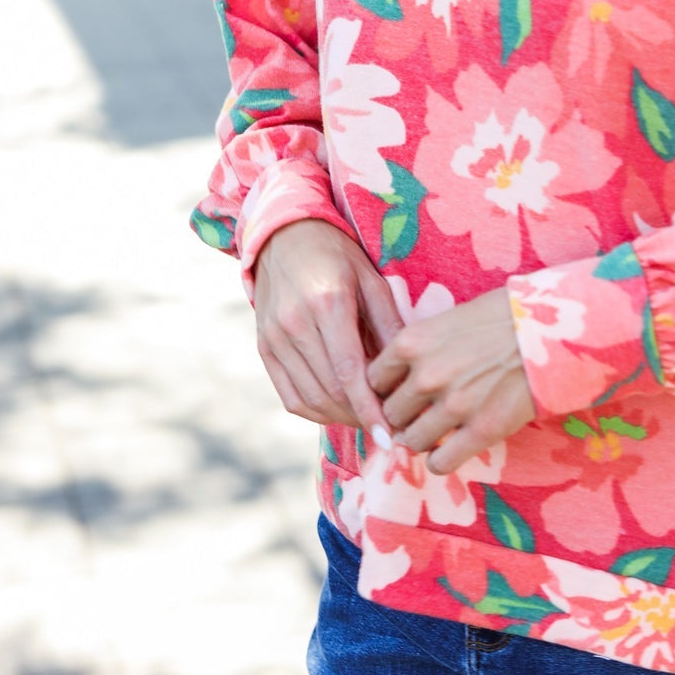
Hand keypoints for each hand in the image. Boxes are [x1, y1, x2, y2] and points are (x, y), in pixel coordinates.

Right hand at [253, 219, 401, 433]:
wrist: (285, 237)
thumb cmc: (338, 257)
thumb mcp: (372, 281)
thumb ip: (389, 325)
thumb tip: (410, 372)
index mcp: (327, 304)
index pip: (350, 372)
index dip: (370, 410)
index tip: (391, 437)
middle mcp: (295, 324)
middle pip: (330, 390)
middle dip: (360, 417)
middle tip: (389, 428)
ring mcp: (274, 337)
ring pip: (309, 398)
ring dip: (340, 417)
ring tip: (367, 420)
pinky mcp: (264, 347)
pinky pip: (289, 395)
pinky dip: (315, 411)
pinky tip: (338, 410)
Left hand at [369, 289, 535, 474]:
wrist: (553, 327)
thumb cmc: (506, 314)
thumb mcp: (451, 317)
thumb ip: (423, 345)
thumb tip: (406, 369)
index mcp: (413, 342)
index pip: (373, 380)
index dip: (385, 389)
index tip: (398, 393)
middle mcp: (425, 376)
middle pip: (390, 414)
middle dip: (402, 416)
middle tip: (418, 415)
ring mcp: (453, 406)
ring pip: (411, 441)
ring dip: (420, 439)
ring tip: (435, 433)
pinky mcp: (481, 430)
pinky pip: (441, 462)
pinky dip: (441, 461)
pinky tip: (451, 450)